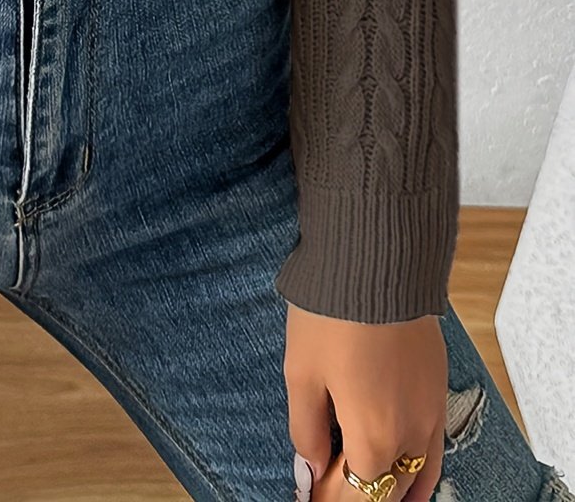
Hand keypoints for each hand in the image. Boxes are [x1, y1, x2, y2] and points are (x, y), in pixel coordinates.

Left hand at [286, 304, 446, 499]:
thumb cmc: (332, 315)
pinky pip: (433, 448)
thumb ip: (307, 429)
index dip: (330, 499)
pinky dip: (418, 468)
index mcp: (375, 439)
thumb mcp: (302, 373)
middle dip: (360, 496)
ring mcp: (432, 413)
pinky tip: (403, 467)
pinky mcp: (439, 388)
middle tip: (330, 487)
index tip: (311, 496)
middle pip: (389, 491)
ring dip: (393, 487)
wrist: (378, 263)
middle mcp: (412, 436)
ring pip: (419, 476)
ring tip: (366, 487)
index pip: (357, 497)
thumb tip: (310, 469)